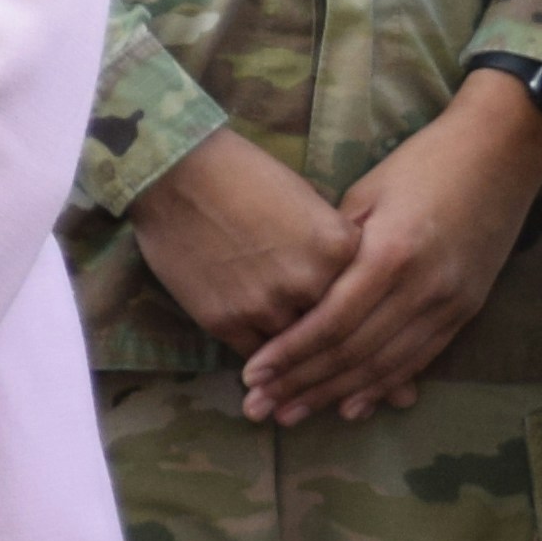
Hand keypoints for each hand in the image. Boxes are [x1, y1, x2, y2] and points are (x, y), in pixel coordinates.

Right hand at [127, 127, 354, 361]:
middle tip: (340, 359)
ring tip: (300, 367)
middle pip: (335, 327)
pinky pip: (257, 356)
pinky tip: (266, 363)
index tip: (363, 321)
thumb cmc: (243, 173)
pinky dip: (264, 361)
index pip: (366, 293)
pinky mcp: (226, 321)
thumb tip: (342, 276)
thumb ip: (330, 243)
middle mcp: (310, 282)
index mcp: (339, 247)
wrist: (175, 174)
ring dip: (297, 355)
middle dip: (333, 339)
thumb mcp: (306, 200)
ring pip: (296, 349)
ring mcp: (266, 306)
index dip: (362, 307)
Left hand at [233, 73, 541, 424]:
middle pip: (353, 352)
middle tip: (260, 408)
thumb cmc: (422, 163)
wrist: (501, 153)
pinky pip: (419, 360)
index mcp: (390, 253)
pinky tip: (351, 406)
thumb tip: (297, 292)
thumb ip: (334, 247)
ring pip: (384, 366)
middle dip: (302, 384)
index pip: (330, 321)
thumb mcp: (366, 194)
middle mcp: (422, 287)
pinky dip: (382, 386)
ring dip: (335, 394)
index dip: (289, 354)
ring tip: (292, 415)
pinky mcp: (466, 310)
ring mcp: (449, 303)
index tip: (251, 374)